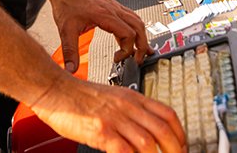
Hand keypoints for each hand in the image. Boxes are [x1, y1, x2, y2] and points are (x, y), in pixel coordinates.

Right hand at [30, 75, 184, 152]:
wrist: (54, 89)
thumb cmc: (78, 95)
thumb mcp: (112, 96)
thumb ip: (128, 110)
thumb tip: (142, 129)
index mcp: (132, 97)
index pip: (167, 114)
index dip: (180, 133)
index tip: (182, 145)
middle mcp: (127, 107)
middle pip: (163, 130)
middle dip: (175, 149)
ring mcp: (115, 119)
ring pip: (148, 143)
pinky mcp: (101, 131)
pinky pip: (125, 151)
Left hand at [47, 0, 150, 72]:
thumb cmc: (66, 2)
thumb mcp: (65, 30)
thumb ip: (69, 51)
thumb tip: (71, 68)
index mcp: (106, 15)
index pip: (128, 34)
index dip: (127, 50)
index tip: (117, 59)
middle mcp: (113, 9)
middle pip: (139, 27)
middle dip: (142, 45)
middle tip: (139, 59)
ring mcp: (114, 6)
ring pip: (137, 20)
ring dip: (141, 36)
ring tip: (140, 50)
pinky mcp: (112, 5)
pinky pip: (130, 16)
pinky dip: (134, 28)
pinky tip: (129, 36)